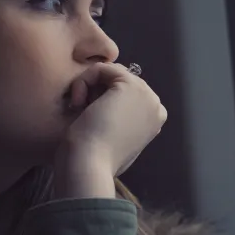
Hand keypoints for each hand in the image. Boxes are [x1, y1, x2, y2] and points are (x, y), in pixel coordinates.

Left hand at [52, 63, 166, 197]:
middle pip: (118, 82)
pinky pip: (101, 68)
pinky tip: (78, 102)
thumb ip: (118, 123)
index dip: (101, 101)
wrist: (90, 166)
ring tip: (80, 109)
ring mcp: (146, 94)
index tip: (90, 122)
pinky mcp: (131, 85)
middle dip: (96, 93)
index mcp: (154, 121)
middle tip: (83, 114)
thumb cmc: (95, 161)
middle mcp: (155, 106)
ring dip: (89, 87)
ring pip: (110, 74)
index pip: (125, 95)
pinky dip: (84, 80)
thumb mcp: (112, 141)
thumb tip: (107, 109)